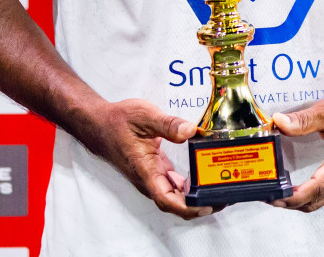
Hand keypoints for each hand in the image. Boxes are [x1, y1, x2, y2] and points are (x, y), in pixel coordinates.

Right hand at [78, 98, 213, 220]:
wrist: (100, 125)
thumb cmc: (117, 122)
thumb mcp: (144, 116)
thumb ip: (168, 124)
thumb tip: (190, 131)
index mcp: (146, 170)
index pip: (168, 200)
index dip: (189, 207)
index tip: (208, 204)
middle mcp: (149, 179)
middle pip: (176, 203)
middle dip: (200, 204)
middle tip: (223, 195)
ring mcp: (151, 177)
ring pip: (175, 196)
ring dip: (195, 196)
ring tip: (217, 187)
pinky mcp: (154, 172)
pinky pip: (173, 185)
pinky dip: (188, 185)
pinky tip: (201, 176)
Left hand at [270, 88, 323, 212]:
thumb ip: (303, 119)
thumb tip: (278, 123)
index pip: (315, 189)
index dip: (292, 197)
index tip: (273, 196)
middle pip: (315, 201)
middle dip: (289, 202)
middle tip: (265, 194)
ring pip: (319, 200)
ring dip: (297, 201)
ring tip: (275, 192)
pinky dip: (306, 195)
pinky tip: (292, 187)